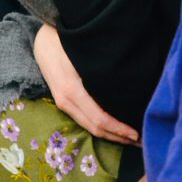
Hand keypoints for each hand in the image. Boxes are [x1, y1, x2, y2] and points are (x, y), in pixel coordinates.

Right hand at [34, 23, 138, 143]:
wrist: (42, 40)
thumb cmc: (66, 43)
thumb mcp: (83, 56)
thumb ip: (100, 74)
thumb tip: (127, 88)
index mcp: (72, 91)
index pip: (99, 119)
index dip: (118, 130)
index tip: (136, 134)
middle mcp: (66, 101)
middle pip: (94, 128)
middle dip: (117, 137)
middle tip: (139, 142)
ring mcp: (62, 102)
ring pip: (88, 126)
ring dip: (109, 134)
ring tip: (128, 137)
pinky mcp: (63, 101)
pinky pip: (83, 119)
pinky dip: (100, 126)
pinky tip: (112, 126)